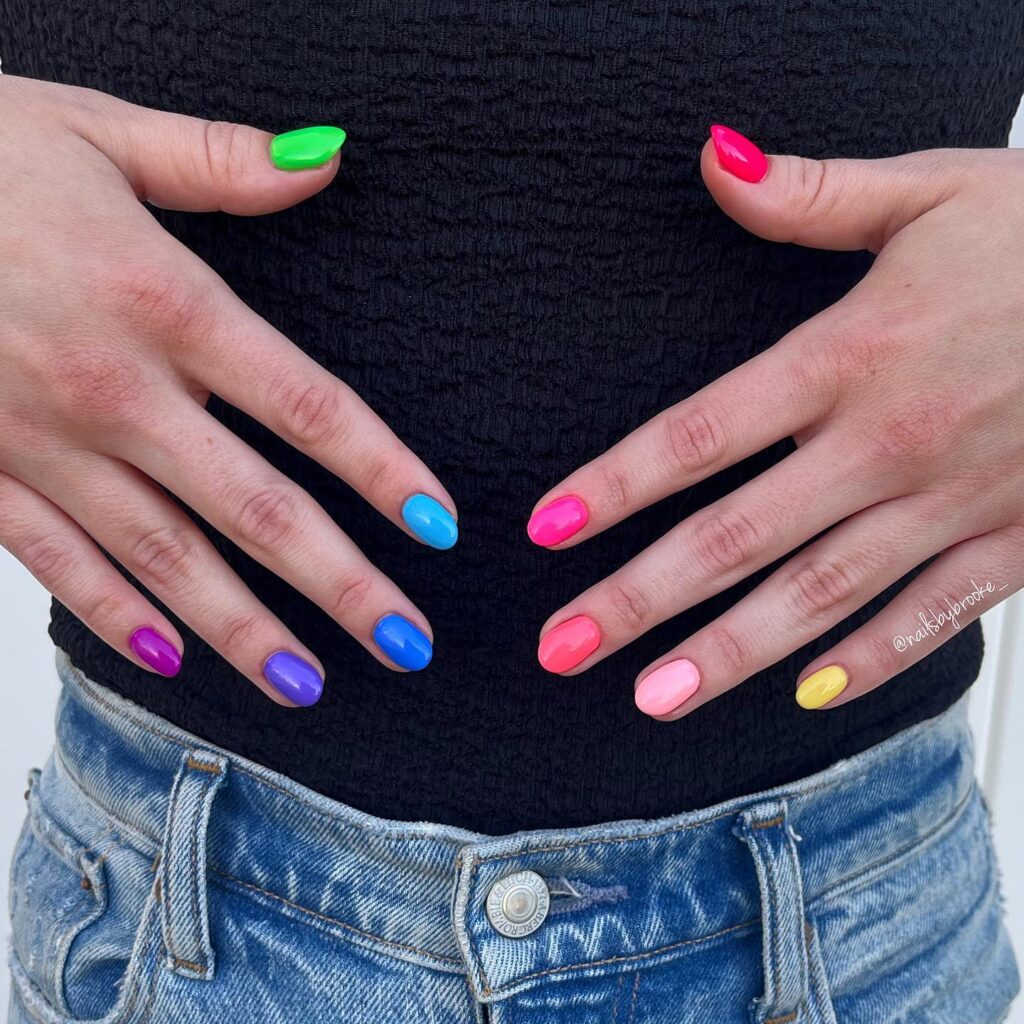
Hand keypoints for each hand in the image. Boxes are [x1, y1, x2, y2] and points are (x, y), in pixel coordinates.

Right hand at [0, 75, 456, 705]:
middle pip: (256, 508)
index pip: (306, 405)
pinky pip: (57, 564)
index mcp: (162, 301)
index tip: (439, 528)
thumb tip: (329, 160)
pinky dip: (115, 618)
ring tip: (310, 687)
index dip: (382, 470)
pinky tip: (170, 664)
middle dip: (342, 585)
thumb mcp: (98, 133)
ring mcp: (44, 443)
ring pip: (166, 559)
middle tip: (407, 645)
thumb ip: (221, 161)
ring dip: (245, 631)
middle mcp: (115, 390)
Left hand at [528, 125, 1023, 719]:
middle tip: (563, 647)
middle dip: (641, 597)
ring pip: (820, 595)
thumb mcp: (931, 192)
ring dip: (729, 654)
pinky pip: (934, 616)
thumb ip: (811, 196)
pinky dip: (871, 659)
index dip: (616, 482)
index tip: (548, 528)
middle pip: (738, 534)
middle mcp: (891, 441)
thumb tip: (714, 158)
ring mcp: (955, 500)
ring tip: (650, 698)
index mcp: (853, 354)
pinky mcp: (1018, 539)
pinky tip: (807, 695)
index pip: (702, 432)